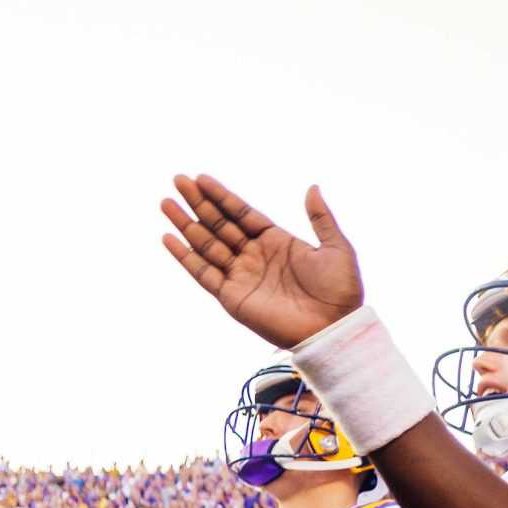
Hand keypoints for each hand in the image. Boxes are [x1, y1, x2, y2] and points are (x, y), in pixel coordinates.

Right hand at [160, 173, 365, 347]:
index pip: (241, 213)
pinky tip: (169, 238)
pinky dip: (185, 257)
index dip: (221, 196)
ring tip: (166, 202)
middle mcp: (255, 256)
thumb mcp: (337, 247)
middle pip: (220, 224)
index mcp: (277, 241)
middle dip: (198, 202)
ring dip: (186, 224)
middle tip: (177, 179)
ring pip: (207, 244)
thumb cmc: (341, 291)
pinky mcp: (233, 297)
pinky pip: (203, 273)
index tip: (201, 178)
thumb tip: (312, 187)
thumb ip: (321, 218)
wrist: (335, 329)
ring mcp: (242, 276)